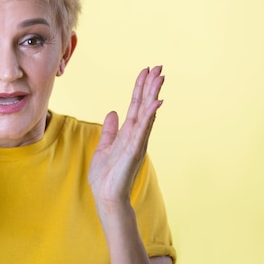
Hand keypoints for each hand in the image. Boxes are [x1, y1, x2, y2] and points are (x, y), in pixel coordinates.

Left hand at [88, 66, 164, 213]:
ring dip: (153, 96)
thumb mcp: (104, 147)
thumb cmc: (106, 175)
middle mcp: (136, 136)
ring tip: (160, 78)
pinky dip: (150, 116)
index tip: (146, 71)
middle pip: (144, 106)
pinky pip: (143, 130)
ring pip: (147, 114)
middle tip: (159, 67)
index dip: (140, 89)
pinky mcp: (134, 151)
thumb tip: (112, 113)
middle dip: (150, 87)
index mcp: (128, 133)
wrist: (106, 196)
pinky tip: (156, 103)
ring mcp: (137, 143)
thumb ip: (110, 130)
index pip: (136, 106)